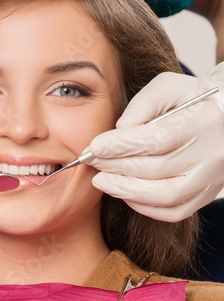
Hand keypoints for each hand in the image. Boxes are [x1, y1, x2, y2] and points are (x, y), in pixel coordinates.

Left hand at [87, 66, 223, 221]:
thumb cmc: (190, 99)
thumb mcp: (169, 87)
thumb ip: (143, 104)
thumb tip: (120, 130)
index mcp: (203, 121)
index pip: (157, 139)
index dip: (121, 146)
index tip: (94, 146)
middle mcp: (212, 154)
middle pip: (156, 168)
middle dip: (115, 166)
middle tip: (91, 160)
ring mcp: (211, 178)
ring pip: (164, 196)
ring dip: (125, 190)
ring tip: (100, 180)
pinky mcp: (206, 195)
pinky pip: (173, 211)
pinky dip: (144, 206)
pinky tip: (123, 192)